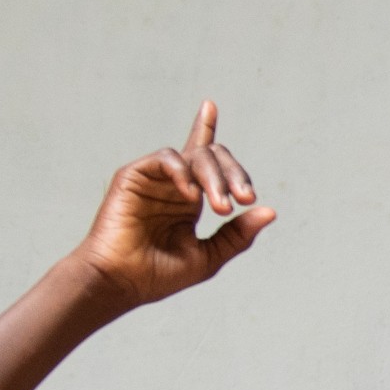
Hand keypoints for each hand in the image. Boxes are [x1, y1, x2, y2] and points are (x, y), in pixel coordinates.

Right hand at [69, 101, 274, 310]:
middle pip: (210, 156)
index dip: (205, 129)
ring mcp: (154, 179)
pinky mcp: (134, 176)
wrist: (121, 282)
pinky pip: (166, 159)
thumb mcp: (209, 256)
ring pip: (194, 155)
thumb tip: (269, 211)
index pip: (203, 159)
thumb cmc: (159, 275)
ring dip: (215, 178)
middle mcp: (173, 185)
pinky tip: (193, 195)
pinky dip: (184, 172)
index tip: (210, 106)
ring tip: (222, 206)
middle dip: (233, 174)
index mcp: (189, 200)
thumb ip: (237, 234)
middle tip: (244, 199)